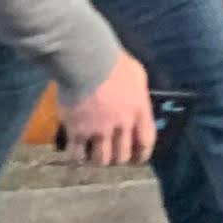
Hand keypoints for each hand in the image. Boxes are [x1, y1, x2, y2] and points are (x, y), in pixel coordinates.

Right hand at [62, 52, 155, 166]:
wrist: (87, 62)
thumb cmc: (114, 63)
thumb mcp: (137, 75)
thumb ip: (139, 94)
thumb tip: (138, 104)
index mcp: (139, 110)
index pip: (146, 141)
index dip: (142, 155)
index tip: (136, 160)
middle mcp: (121, 125)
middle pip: (122, 155)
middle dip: (117, 159)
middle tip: (112, 156)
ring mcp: (99, 131)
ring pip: (101, 160)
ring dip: (98, 160)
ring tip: (93, 156)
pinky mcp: (78, 133)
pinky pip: (78, 156)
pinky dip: (77, 157)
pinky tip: (76, 153)